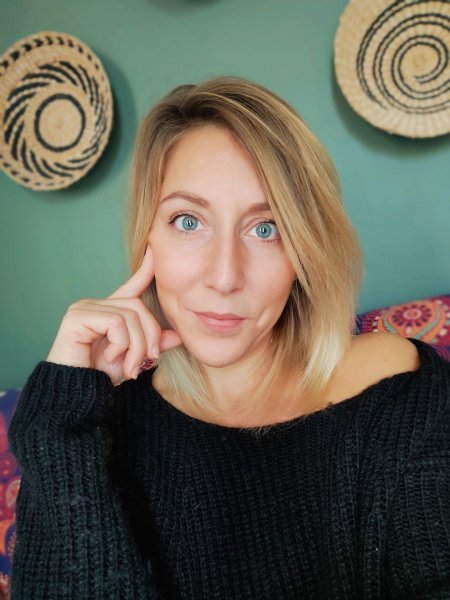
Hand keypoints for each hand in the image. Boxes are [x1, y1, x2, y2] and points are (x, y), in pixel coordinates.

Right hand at [46, 245, 181, 385]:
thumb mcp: (133, 358)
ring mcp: (85, 308)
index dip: (145, 269)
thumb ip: (153, 344)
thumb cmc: (100, 376)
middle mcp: (96, 304)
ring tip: (129, 367)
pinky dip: (120, 344)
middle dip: (149, 337)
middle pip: (139, 307)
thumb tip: (178, 335)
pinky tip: (111, 358)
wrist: (78, 396)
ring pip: (130, 316)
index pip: (132, 286)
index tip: (155, 251)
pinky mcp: (78, 317)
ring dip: (136, 347)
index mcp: (110, 312)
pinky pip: (115, 322)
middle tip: (146, 362)